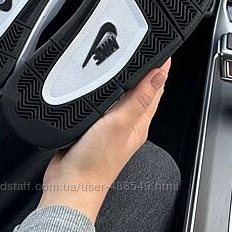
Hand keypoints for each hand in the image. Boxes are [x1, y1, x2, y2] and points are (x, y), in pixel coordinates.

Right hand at [39, 59, 170, 222]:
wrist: (69, 185)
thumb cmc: (96, 163)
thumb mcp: (121, 124)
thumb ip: (139, 98)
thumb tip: (159, 74)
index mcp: (140, 122)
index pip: (156, 88)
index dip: (160, 67)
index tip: (161, 47)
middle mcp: (127, 123)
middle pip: (138, 89)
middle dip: (141, 68)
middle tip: (138, 45)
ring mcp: (109, 125)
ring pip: (117, 95)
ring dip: (119, 78)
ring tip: (118, 58)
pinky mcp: (90, 127)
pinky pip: (98, 103)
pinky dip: (98, 90)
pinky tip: (93, 82)